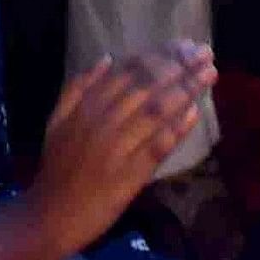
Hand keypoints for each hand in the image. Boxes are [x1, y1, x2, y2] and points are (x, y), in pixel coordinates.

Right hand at [28, 41, 213, 251]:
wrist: (51, 215)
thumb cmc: (56, 168)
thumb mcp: (56, 120)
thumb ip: (77, 87)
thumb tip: (107, 58)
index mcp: (86, 105)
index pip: (129, 71)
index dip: (159, 55)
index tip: (183, 44)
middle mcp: (103, 121)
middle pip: (147, 86)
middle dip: (179, 65)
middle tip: (204, 52)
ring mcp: (118, 147)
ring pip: (156, 111)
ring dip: (185, 89)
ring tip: (209, 73)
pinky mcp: (130, 175)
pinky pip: (157, 147)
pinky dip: (176, 129)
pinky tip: (194, 114)